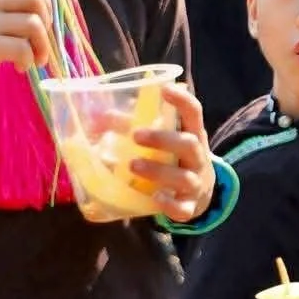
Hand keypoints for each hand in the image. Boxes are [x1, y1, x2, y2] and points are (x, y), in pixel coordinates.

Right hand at [0, 0, 52, 136]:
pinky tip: (18, 69)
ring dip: (42, 46)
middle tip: (39, 44)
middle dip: (48, 23)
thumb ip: (0, 7)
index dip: (43, 2)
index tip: (39, 24)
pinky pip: (22, 48)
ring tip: (33, 61)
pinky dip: (28, 61)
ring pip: (33, 24)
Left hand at [130, 81, 215, 221]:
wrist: (197, 194)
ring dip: (158, 171)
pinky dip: (170, 206)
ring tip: (132, 165)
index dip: (182, 100)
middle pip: (188, 144)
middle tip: (135, 136)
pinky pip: (183, 209)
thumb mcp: (162, 140)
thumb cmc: (172, 158)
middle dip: (162, 139)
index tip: (164, 89)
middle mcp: (197, 157)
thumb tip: (100, 117)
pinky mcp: (189, 206)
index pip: (194, 113)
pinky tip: (156, 198)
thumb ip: (134, 126)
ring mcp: (195, 183)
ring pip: (183, 177)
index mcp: (192, 134)